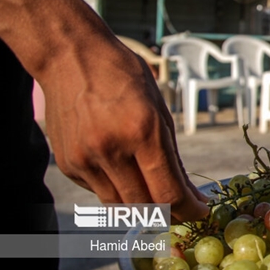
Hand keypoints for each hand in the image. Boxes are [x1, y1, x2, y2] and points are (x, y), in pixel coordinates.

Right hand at [42, 39, 207, 222]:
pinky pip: (100, 192)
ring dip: (143, 206)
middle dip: (169, 212)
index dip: (189, 211)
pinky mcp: (68, 164)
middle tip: (183, 206)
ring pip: (120, 206)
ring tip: (156, 190)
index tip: (200, 213)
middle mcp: (110, 149)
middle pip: (145, 206)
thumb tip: (189, 195)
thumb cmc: (123, 76)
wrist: (71, 56)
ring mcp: (84, 159)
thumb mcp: (159, 110)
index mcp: (141, 132)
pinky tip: (125, 171)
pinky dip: (118, 190)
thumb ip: (172, 156)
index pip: (168, 192)